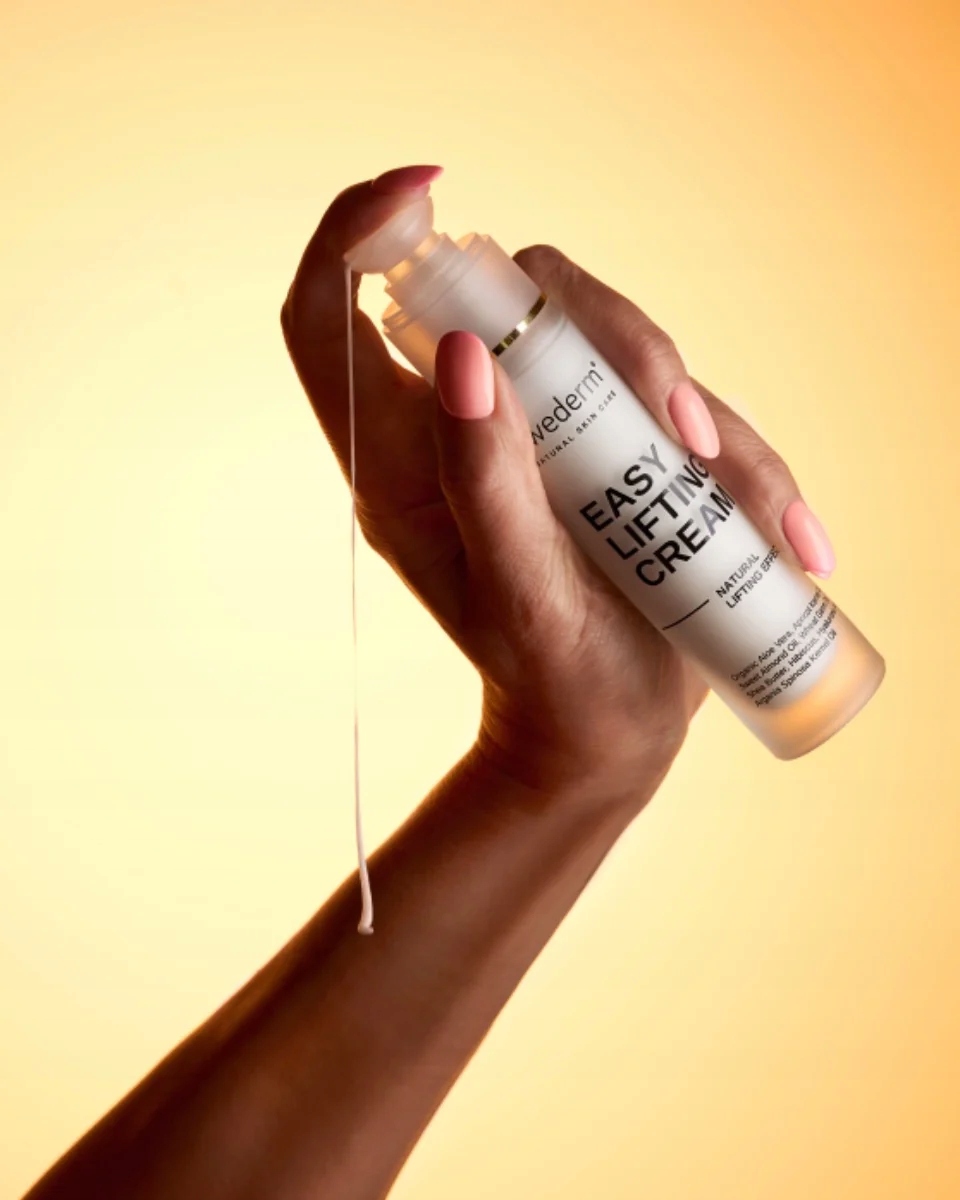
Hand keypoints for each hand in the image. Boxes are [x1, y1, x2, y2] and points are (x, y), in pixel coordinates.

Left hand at [280, 165, 834, 801]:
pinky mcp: (616, 440)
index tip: (426, 183)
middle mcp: (469, 420)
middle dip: (615, 336)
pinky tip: (786, 532)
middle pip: (517, 293)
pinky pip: (678, 397)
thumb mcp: (517, 595)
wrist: (607, 722)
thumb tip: (460, 349)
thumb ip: (484, 482)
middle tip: (677, 432)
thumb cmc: (551, 676)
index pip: (332, 311)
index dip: (358, 229)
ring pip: (609, 331)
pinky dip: (741, 452)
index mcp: (401, 457)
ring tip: (744, 505)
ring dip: (691, 397)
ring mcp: (549, 424)